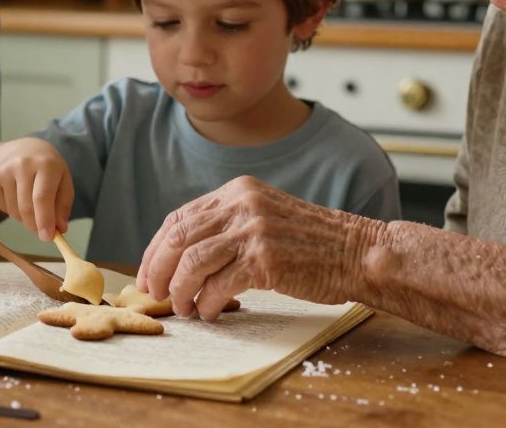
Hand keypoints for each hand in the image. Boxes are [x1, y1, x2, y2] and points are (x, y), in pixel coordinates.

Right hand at [0, 137, 73, 240]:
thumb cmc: (48, 169)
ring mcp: (4, 171)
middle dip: (35, 226)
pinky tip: (19, 199)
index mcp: (46, 164)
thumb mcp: (63, 181)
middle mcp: (22, 164)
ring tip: (33, 207)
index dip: (45, 220)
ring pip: (14, 211)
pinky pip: (4, 208)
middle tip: (43, 233)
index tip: (48, 237)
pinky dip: (14, 212)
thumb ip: (63, 205)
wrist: (23, 150)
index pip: (42, 197)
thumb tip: (60, 229)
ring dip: (25, 219)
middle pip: (26, 208)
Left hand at [137, 176, 385, 319]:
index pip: (179, 218)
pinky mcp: (265, 259)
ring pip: (192, 262)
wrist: (357, 252)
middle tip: (154, 294)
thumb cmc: (311, 244)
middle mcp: (241, 204)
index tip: (147, 274)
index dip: (156, 250)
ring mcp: (253, 230)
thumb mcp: (264, 218)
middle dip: (158, 270)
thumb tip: (180, 259)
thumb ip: (227, 227)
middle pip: (178, 237)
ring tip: (183, 308)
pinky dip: (207, 303)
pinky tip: (211, 313)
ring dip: (180, 290)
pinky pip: (219, 285)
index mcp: (237, 191)